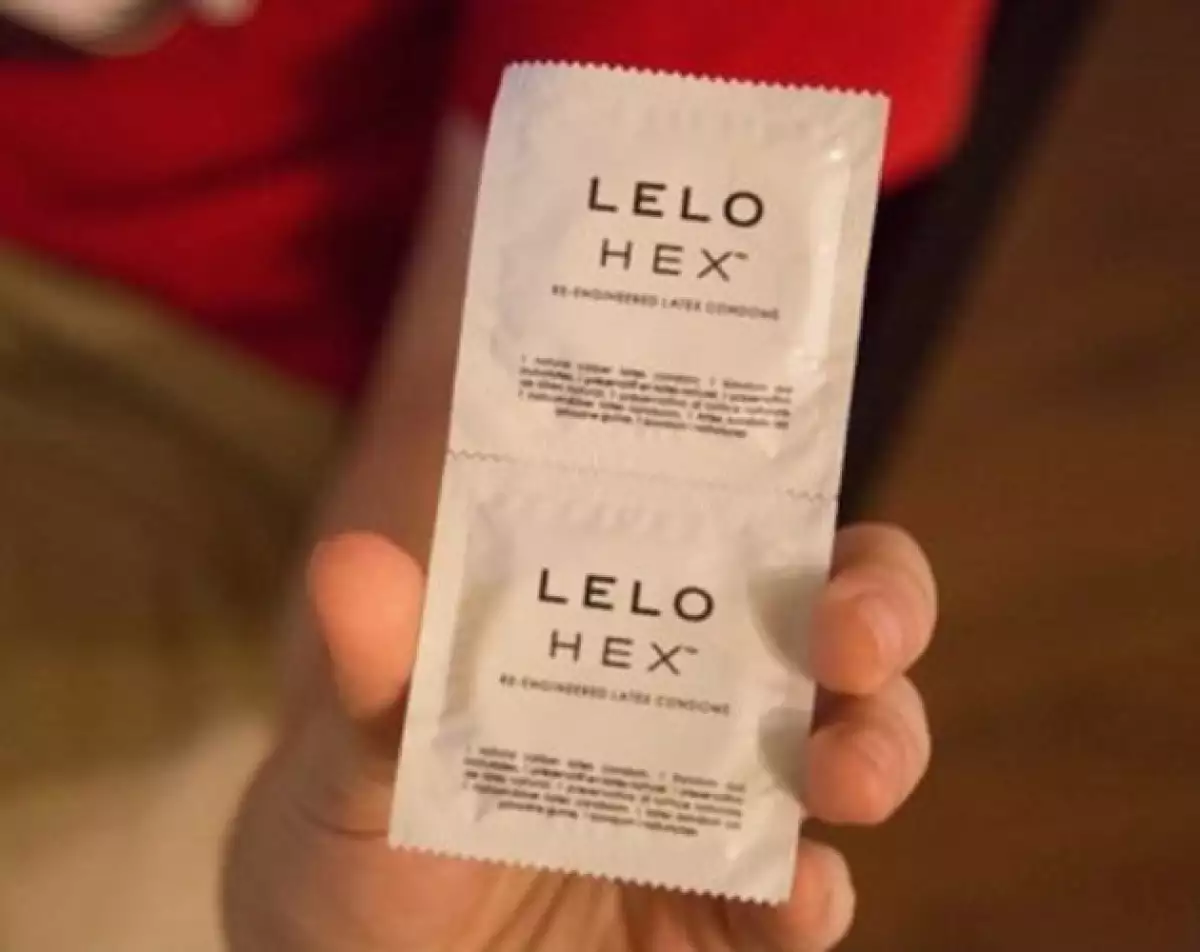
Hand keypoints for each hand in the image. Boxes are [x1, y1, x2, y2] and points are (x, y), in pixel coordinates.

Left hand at [223, 523, 935, 950]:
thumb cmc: (362, 834)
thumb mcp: (363, 752)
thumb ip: (374, 674)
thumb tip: (349, 563)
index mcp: (623, 631)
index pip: (740, 541)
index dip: (786, 504)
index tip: (799, 504)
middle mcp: (698, 707)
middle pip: (835, 636)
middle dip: (876, 617)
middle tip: (852, 637)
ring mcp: (725, 817)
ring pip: (853, 756)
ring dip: (877, 749)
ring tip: (845, 773)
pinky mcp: (732, 926)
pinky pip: (803, 903)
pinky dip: (816, 895)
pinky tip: (794, 895)